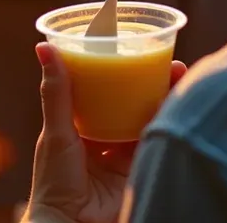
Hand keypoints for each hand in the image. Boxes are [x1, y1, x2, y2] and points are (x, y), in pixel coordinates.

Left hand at [26, 44, 186, 222]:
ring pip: (148, 122)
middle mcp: (105, 138)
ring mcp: (124, 156)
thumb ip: (56, 92)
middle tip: (173, 64)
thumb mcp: (56, 131)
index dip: (122, 72)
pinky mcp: (140, 171)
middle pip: (132, 104)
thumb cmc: (55, 180)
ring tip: (182, 79)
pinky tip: (181, 109)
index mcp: (82, 125)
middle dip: (154, 84)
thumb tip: (44, 46)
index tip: (137, 53)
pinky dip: (168, 127)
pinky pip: (156, 145)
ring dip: (167, 101)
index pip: (104, 92)